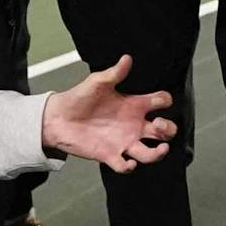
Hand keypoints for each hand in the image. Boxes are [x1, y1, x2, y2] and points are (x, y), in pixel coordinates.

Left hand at [39, 56, 177, 170]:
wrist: (57, 118)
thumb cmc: (79, 98)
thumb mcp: (97, 82)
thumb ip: (114, 73)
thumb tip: (127, 58)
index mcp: (133, 105)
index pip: (160, 102)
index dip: (165, 101)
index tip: (161, 101)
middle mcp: (133, 125)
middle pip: (163, 131)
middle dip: (168, 129)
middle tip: (159, 125)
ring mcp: (123, 141)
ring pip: (149, 153)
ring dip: (158, 153)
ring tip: (160, 148)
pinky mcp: (110, 154)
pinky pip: (125, 166)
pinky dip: (129, 167)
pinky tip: (127, 162)